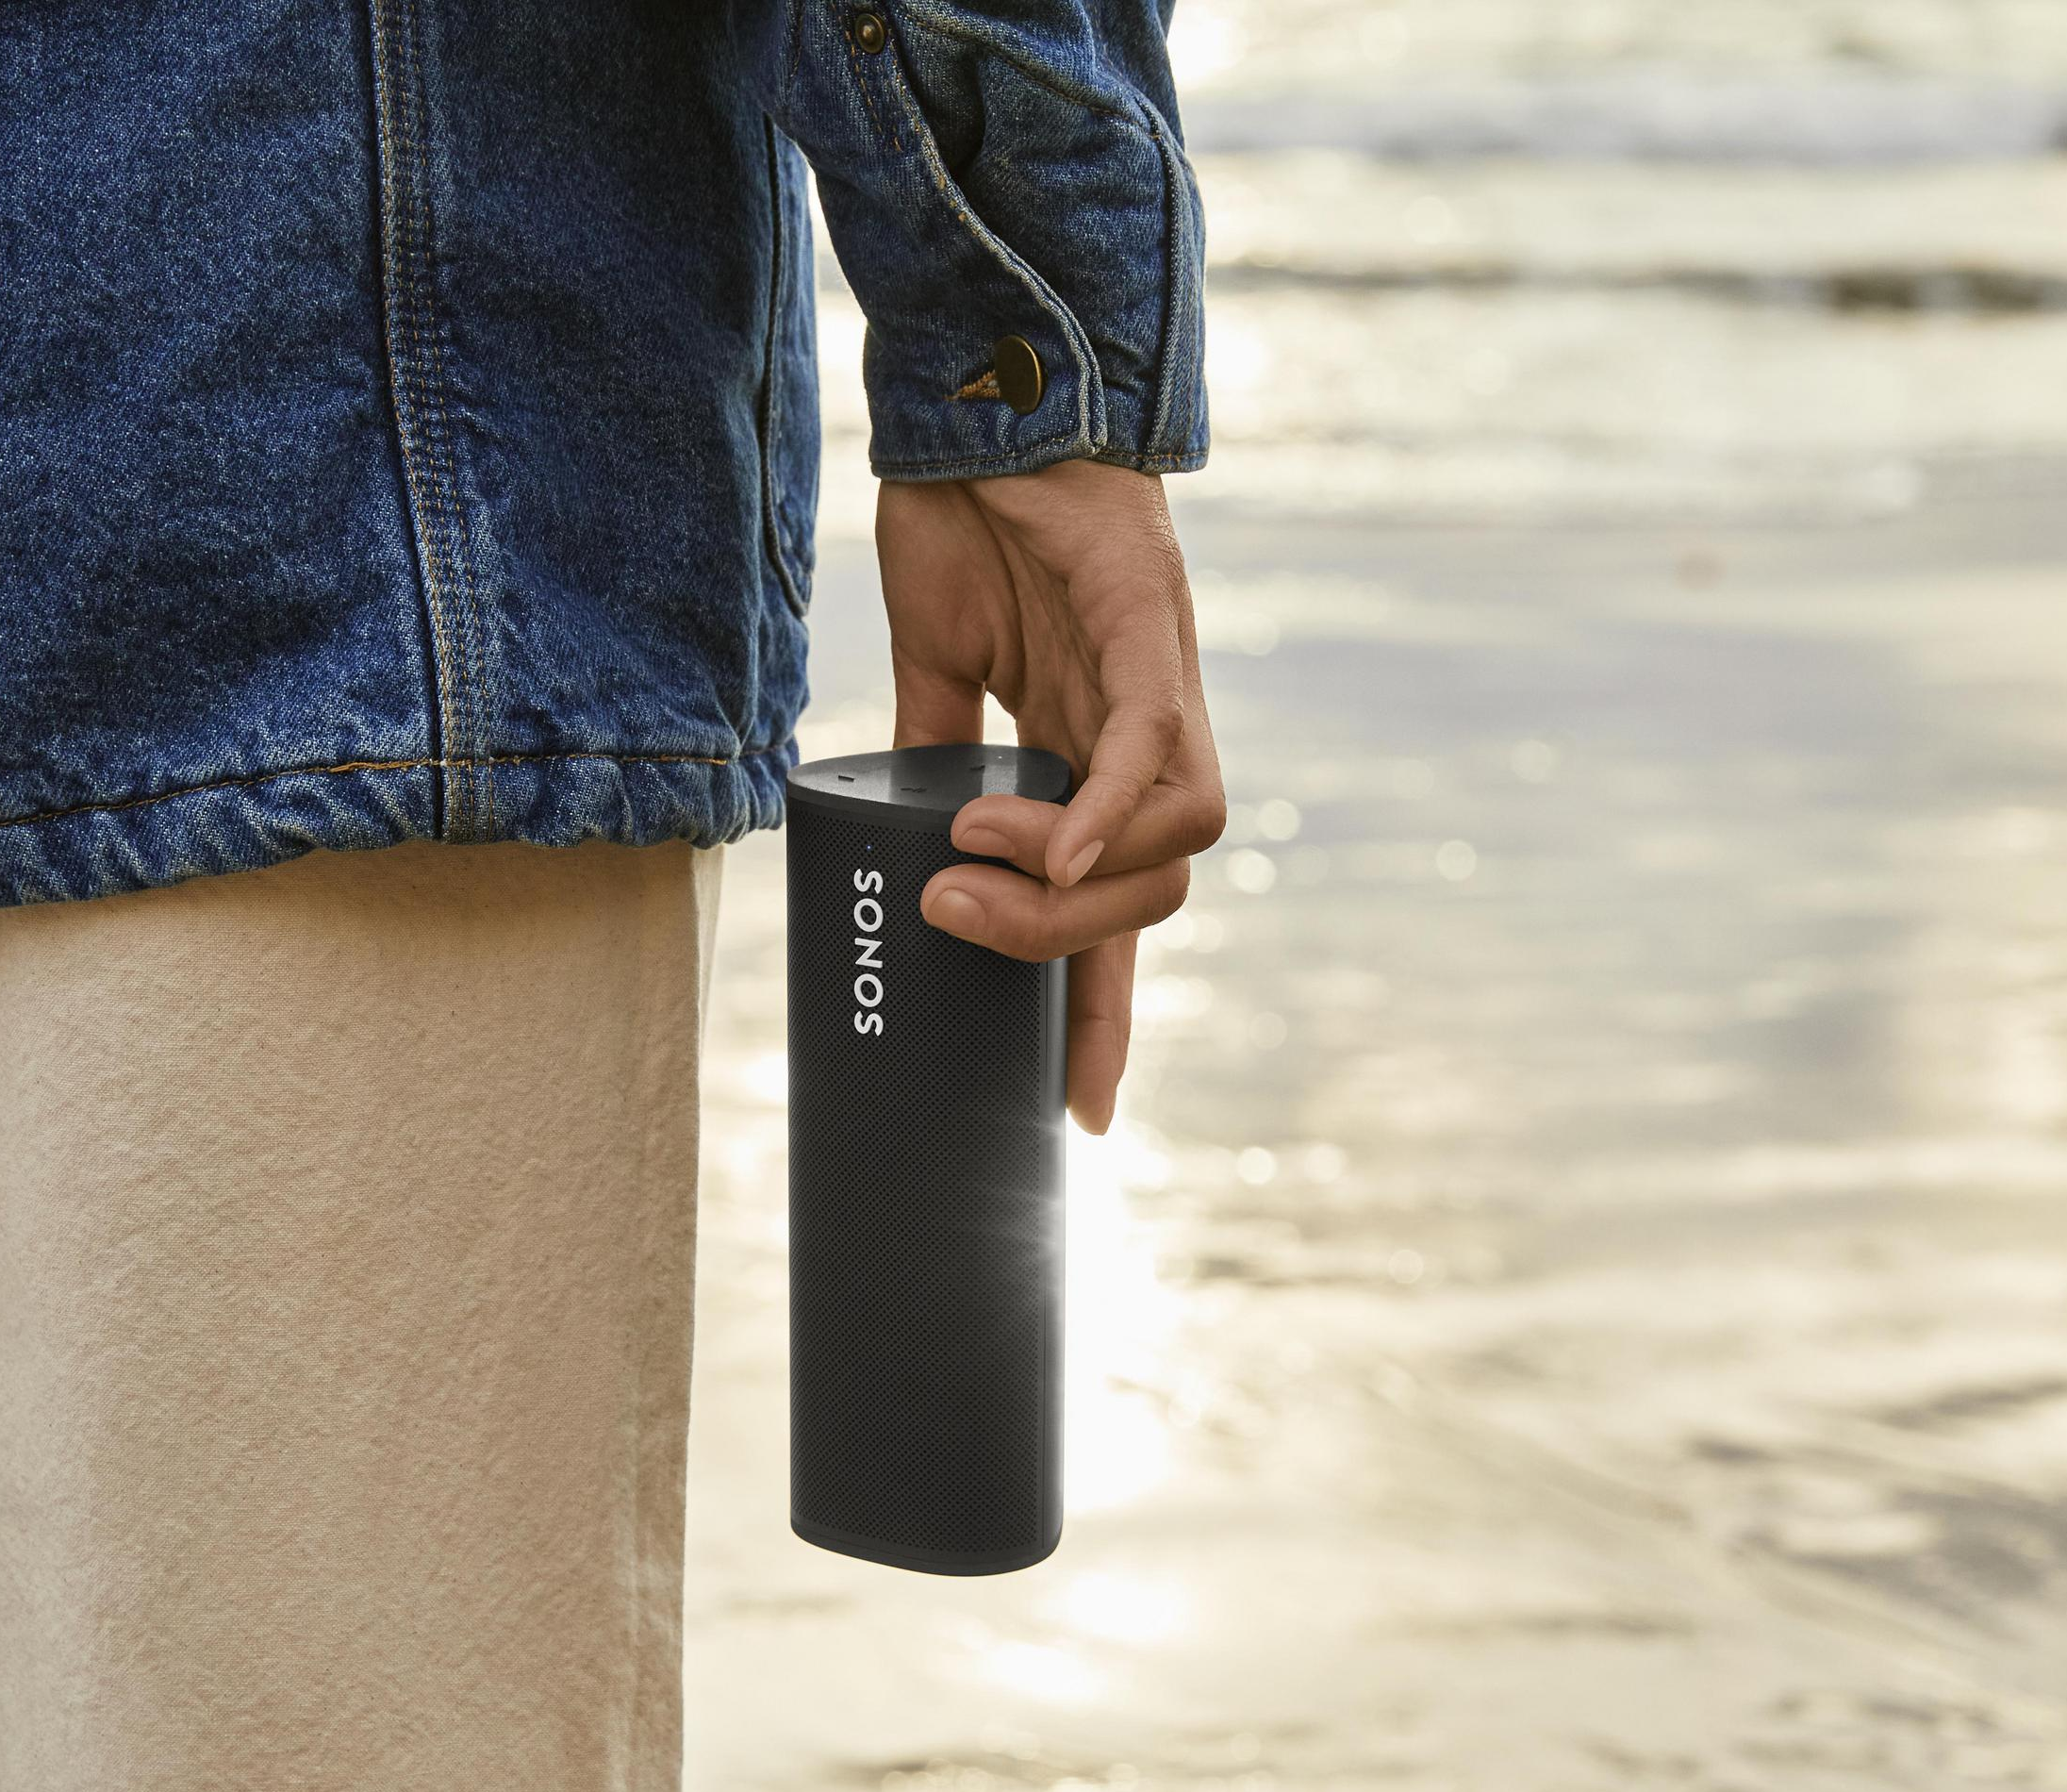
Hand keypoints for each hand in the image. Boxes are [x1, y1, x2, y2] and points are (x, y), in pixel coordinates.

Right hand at [875, 458, 1225, 1134]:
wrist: (985, 399)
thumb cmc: (970, 516)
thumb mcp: (934, 664)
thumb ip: (931, 752)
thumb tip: (893, 841)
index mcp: (1093, 757)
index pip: (1118, 915)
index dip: (1100, 1017)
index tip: (1079, 1118)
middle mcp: (1146, 739)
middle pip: (1151, 898)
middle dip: (1061, 954)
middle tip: (956, 924)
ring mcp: (1160, 690)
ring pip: (1173, 847)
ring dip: (1070, 886)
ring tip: (977, 856)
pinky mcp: (1154, 632)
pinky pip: (1154, 752)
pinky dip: (1108, 815)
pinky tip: (1049, 846)